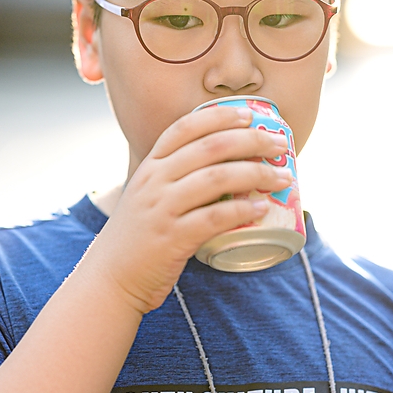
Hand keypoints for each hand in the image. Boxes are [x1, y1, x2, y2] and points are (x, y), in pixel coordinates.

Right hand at [87, 106, 292, 312]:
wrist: (110, 278)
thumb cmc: (137, 237)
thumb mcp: (147, 196)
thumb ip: (175, 179)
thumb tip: (227, 169)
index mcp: (150, 166)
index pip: (185, 127)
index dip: (220, 116)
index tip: (250, 114)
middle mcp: (154, 181)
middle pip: (210, 147)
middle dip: (251, 140)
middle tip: (279, 144)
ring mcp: (162, 208)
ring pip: (217, 178)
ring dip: (256, 173)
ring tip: (282, 176)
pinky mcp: (172, 238)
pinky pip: (214, 218)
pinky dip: (241, 210)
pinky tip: (261, 208)